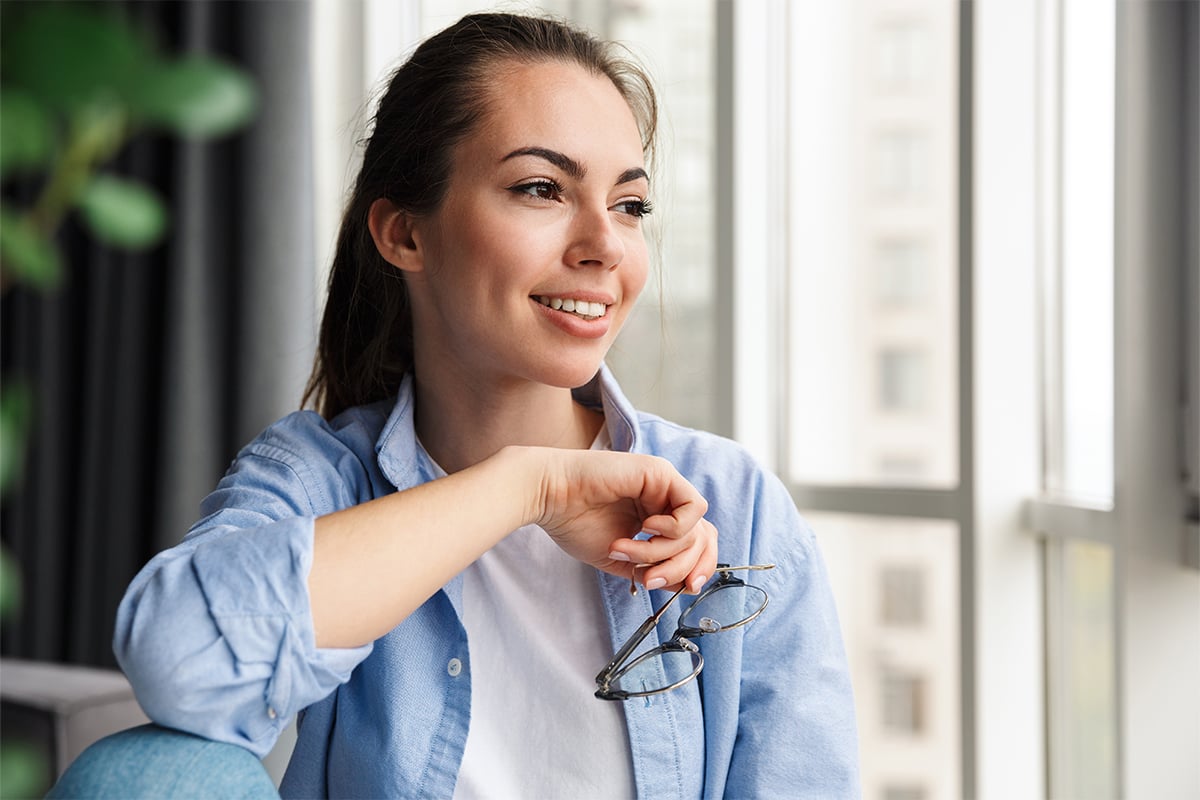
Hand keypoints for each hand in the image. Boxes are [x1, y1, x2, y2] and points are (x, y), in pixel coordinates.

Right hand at [515, 446, 718, 592]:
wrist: (549, 496)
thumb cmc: (574, 522)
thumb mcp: (623, 558)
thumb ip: (654, 569)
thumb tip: (685, 586)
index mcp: (656, 516)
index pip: (697, 543)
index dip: (698, 569)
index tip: (686, 589)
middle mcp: (665, 499)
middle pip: (704, 539)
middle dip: (683, 568)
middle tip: (651, 579)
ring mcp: (665, 484)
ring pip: (697, 529)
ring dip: (663, 552)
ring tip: (627, 550)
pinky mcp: (662, 473)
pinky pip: (693, 508)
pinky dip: (673, 528)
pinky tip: (644, 527)